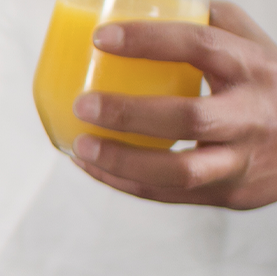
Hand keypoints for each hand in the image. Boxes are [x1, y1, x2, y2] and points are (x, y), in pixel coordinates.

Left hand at [73, 4, 276, 208]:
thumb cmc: (272, 88)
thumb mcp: (260, 50)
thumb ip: (219, 23)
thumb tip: (163, 1)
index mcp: (254, 68)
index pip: (202, 46)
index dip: (150, 40)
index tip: (102, 38)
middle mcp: (252, 114)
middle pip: (189, 116)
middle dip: (130, 112)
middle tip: (84, 102)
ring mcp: (242, 158)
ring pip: (180, 169)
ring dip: (123, 160)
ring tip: (81, 145)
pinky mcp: (231, 192)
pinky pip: (170, 194)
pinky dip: (126, 182)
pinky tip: (94, 166)